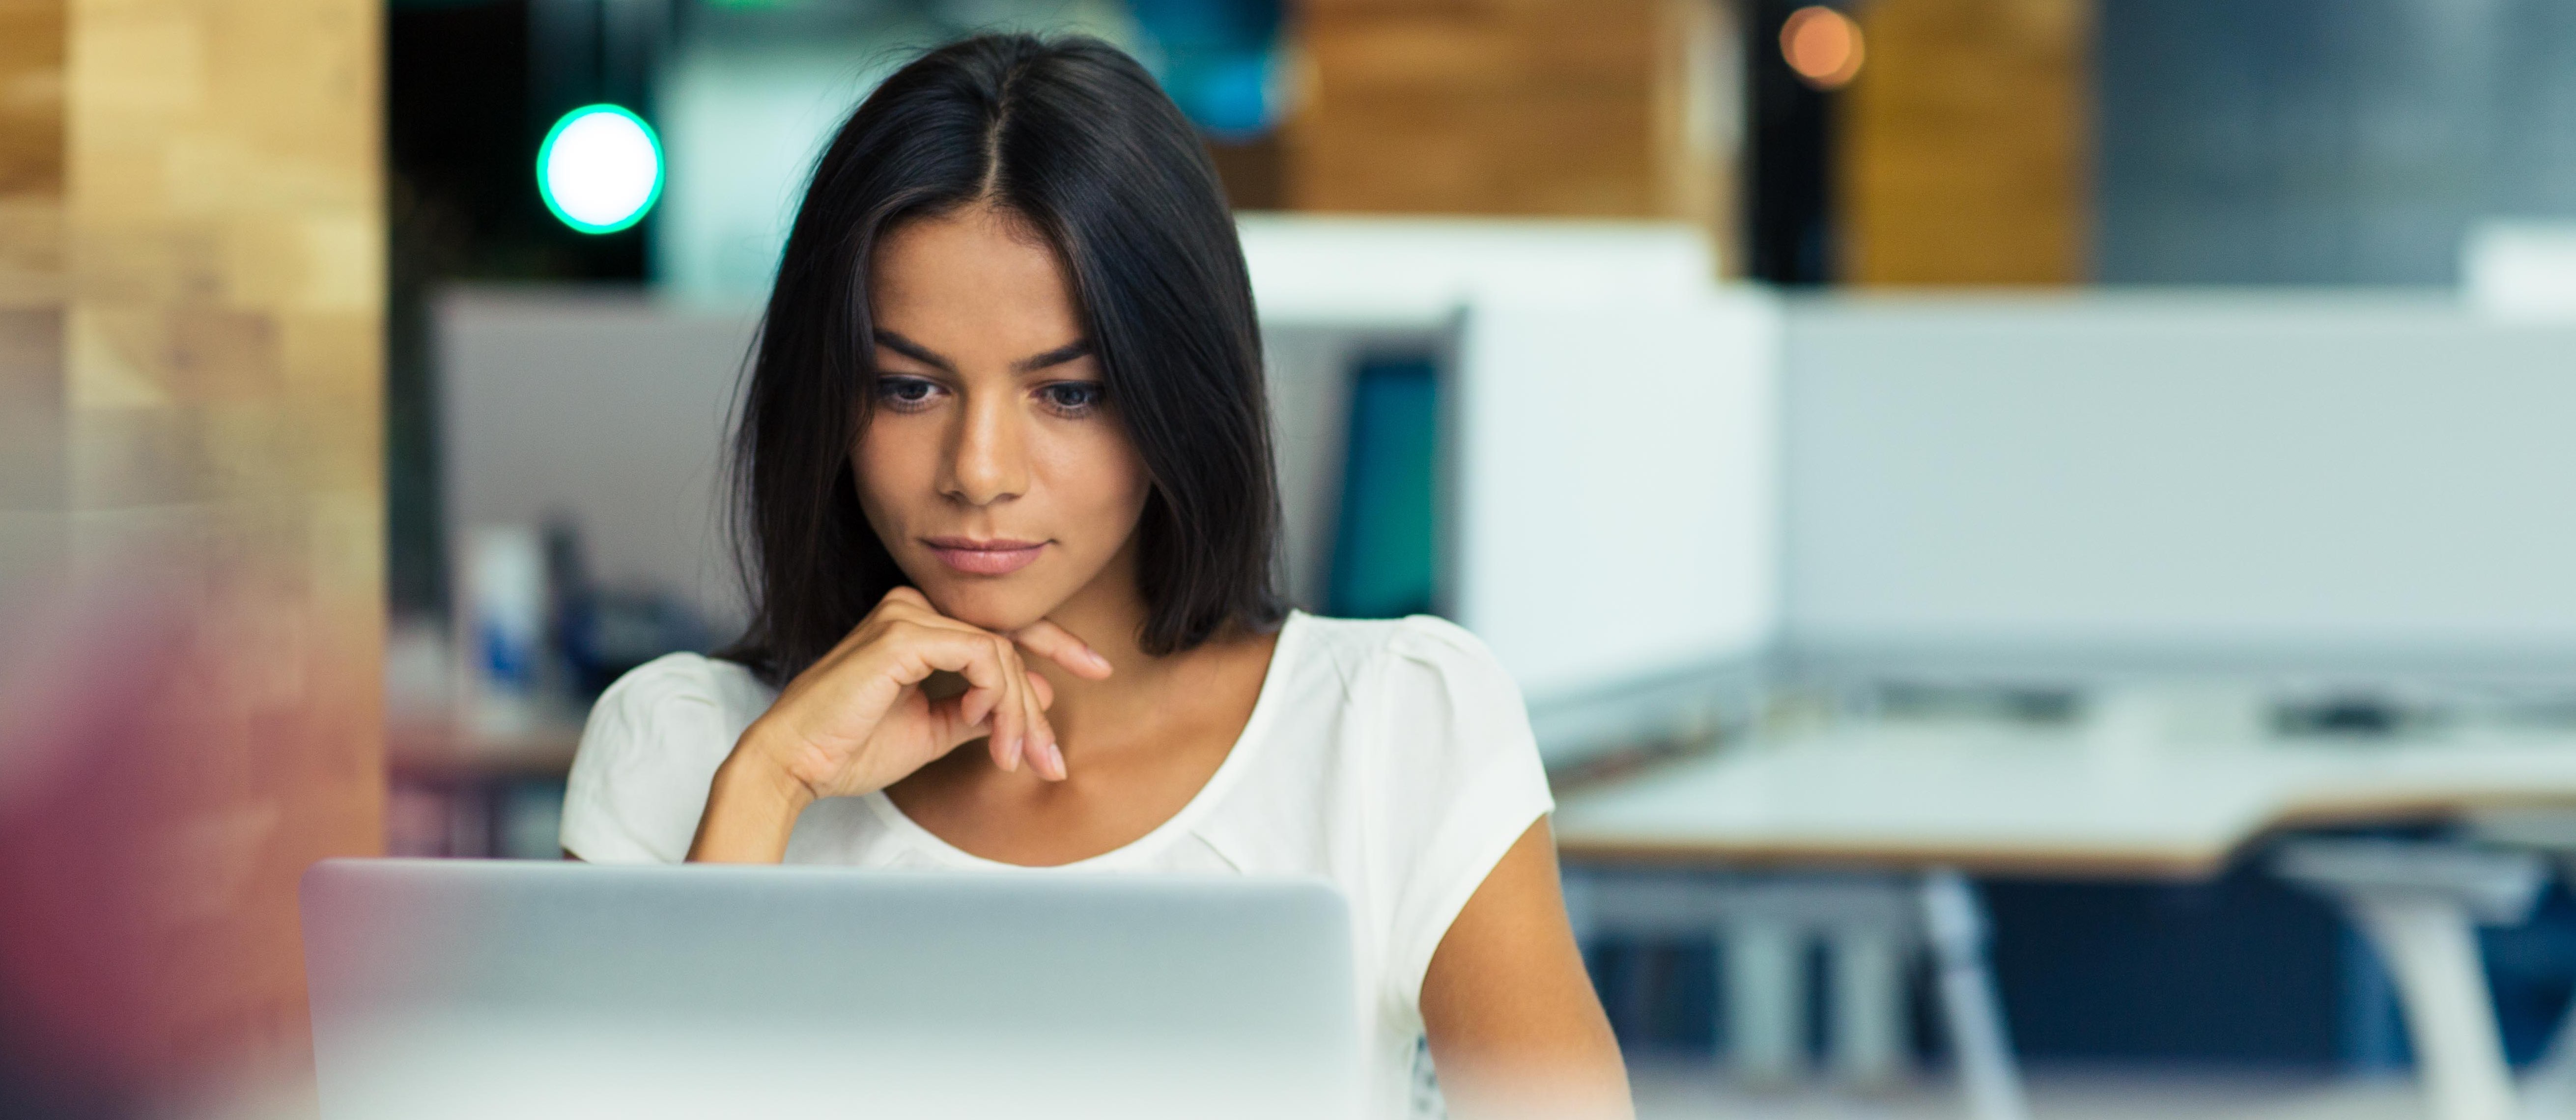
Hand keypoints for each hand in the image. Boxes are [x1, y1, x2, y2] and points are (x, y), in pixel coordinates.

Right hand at [688, 588, 1110, 861]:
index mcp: (918, 624)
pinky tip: (991, 733)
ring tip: (1015, 759)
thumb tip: (1032, 697)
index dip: (1055, 646)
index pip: (999, 628)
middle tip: (1054, 757)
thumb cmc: (849, 748)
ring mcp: (908, 614)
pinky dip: (999, 698)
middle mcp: (913, 607)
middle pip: (1008, 642)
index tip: (1098, 670)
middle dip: (1038, 703)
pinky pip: (984, 658)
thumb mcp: (932, 729)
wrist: (795, 764)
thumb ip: (978, 709)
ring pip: (1002, 655)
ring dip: (1019, 713)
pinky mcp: (905, 634)